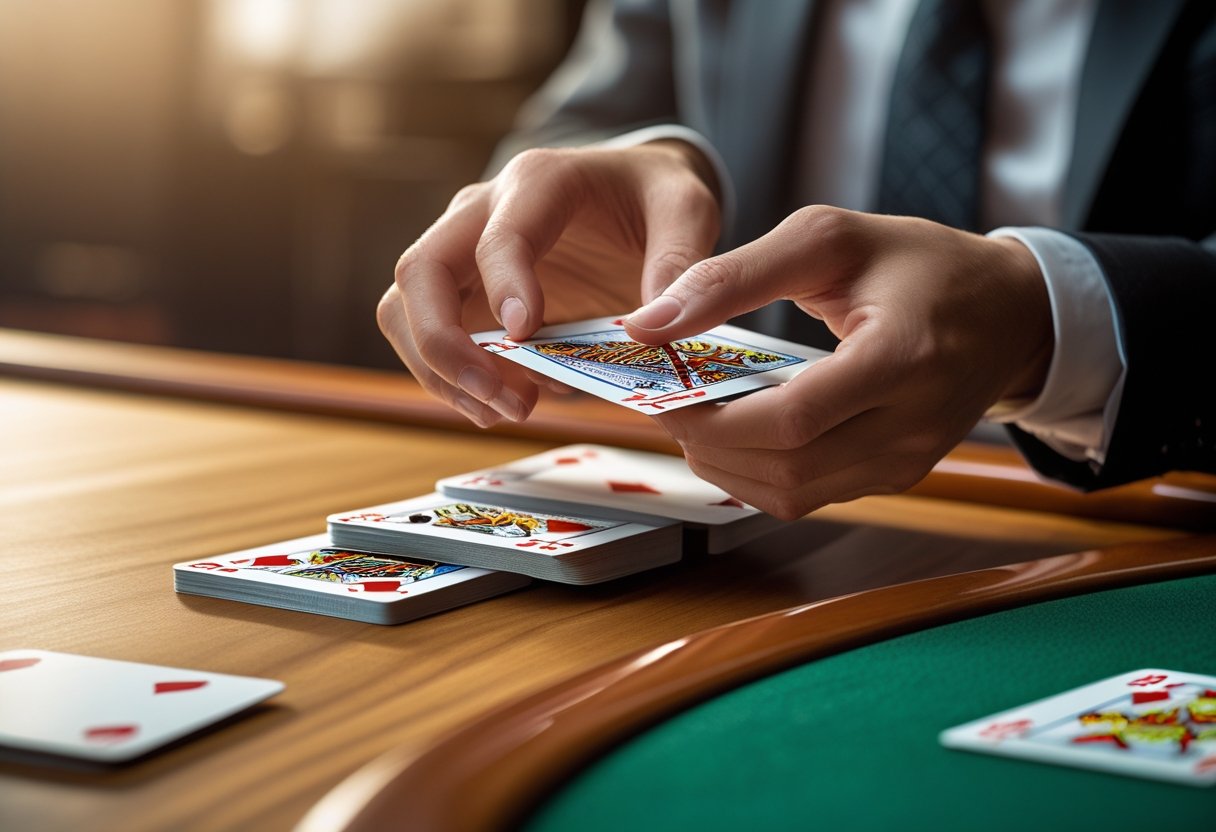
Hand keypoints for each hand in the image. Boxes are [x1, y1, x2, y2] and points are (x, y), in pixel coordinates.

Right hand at [378, 141, 719, 426]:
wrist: (633, 190)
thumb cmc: (654, 195)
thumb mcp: (688, 208)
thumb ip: (680, 262)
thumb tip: (654, 329)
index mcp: (539, 181)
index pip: (497, 236)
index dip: (503, 287)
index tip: (524, 335)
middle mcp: (482, 211)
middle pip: (420, 272)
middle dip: (445, 345)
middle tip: (503, 399)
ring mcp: (462, 251)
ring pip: (404, 309)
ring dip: (441, 371)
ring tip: (509, 410)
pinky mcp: (462, 291)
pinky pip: (426, 335)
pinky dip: (451, 379)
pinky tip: (506, 402)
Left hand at [623, 206, 1052, 519]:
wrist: (1011, 312)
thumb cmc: (921, 263)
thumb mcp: (828, 238)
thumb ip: (733, 276)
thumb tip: (648, 323)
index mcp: (903, 356)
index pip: (792, 419)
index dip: (712, 417)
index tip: (660, 390)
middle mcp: (913, 423)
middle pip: (786, 468)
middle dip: (708, 443)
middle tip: (666, 402)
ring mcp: (909, 461)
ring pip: (792, 495)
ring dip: (727, 464)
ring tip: (695, 415)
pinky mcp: (899, 477)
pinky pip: (812, 496)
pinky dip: (759, 473)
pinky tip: (737, 433)